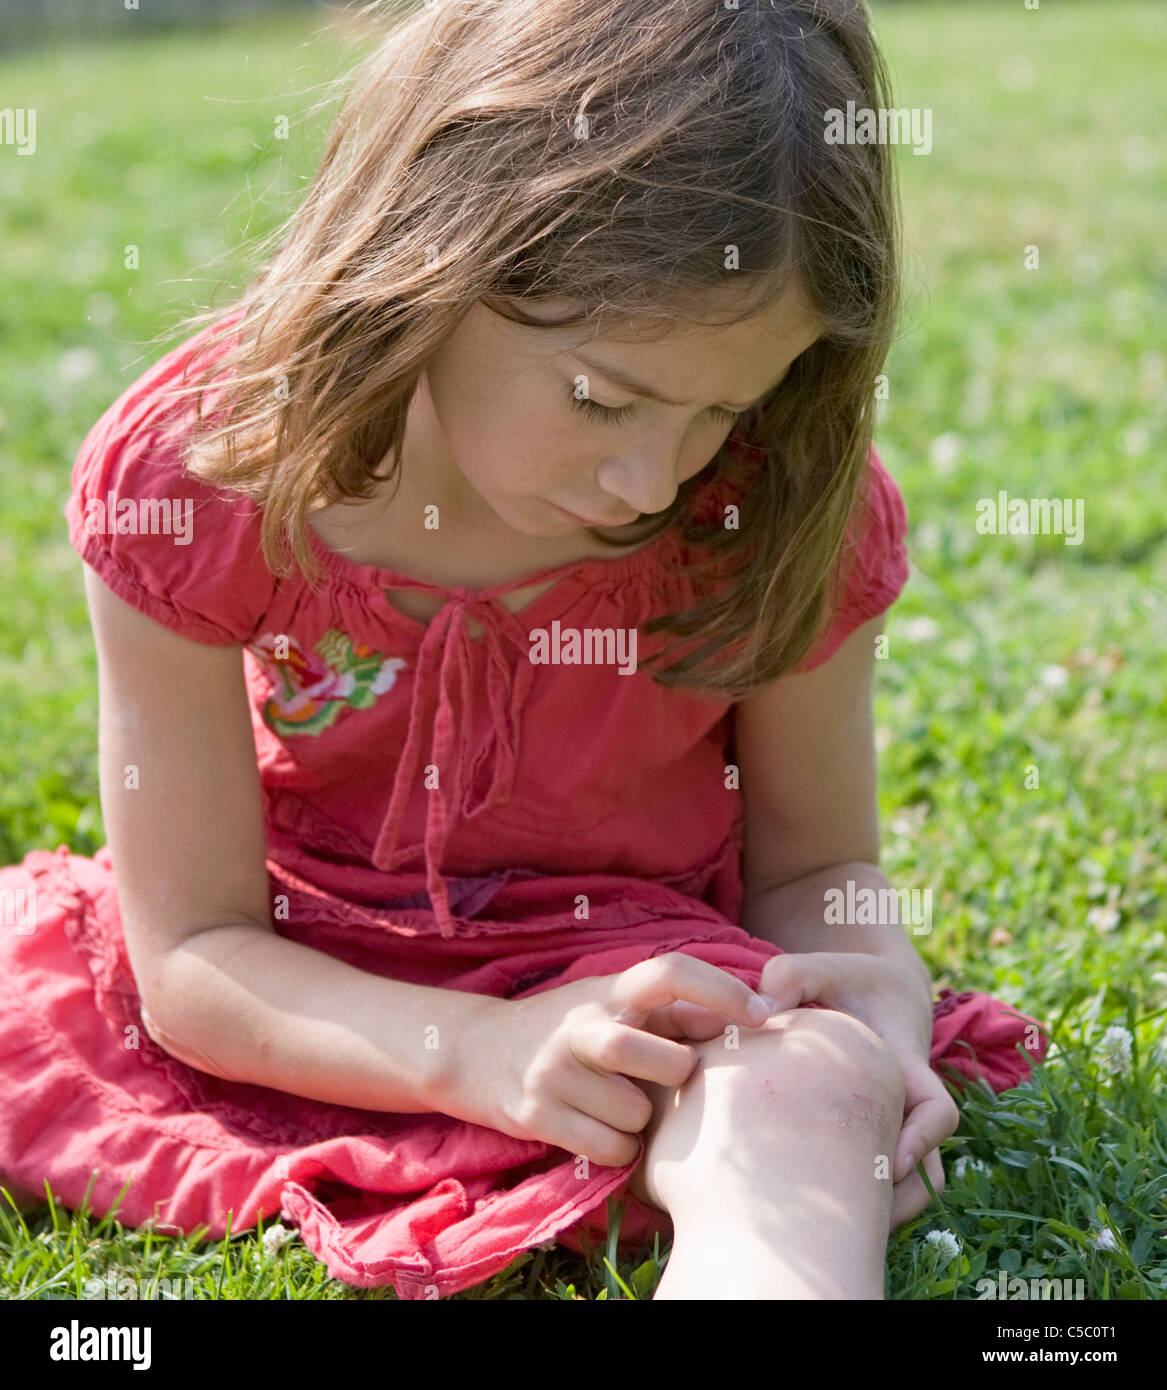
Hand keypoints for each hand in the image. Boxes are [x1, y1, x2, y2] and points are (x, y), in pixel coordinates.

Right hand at [430, 954, 774, 1169]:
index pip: (671, 972)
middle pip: (662, 1058)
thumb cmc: (568, 1029)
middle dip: (677, 1077)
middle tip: (666, 1078)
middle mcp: (581, 1024)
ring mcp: (555, 1070)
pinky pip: (610, 1148)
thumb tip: (745, 1015)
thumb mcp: (611, 1005)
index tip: (764, 1014)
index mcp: (608, 990)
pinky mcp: (537, 1114)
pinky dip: (620, 1151)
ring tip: (621, 1106)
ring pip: (637, 1114)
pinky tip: (600, 1130)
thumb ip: (671, 1012)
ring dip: (642, 1121)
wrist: (476, 1051)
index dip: (722, 990)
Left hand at [755, 951, 959, 1192]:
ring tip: (814, 1217)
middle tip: (837, 1213)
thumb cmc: (848, 980)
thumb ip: (793, 975)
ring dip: (873, 1206)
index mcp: (905, 1067)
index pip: (937, 1113)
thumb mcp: (827, 965)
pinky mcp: (869, 1134)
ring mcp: (891, 1124)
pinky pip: (871, 1178)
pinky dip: (847, 1193)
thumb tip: (760, 1012)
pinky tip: (793, 1196)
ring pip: (903, 1186)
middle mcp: (905, 1106)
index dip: (921, 1140)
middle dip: (892, 1198)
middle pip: (925, 1172)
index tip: (890, 1159)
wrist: (871, 987)